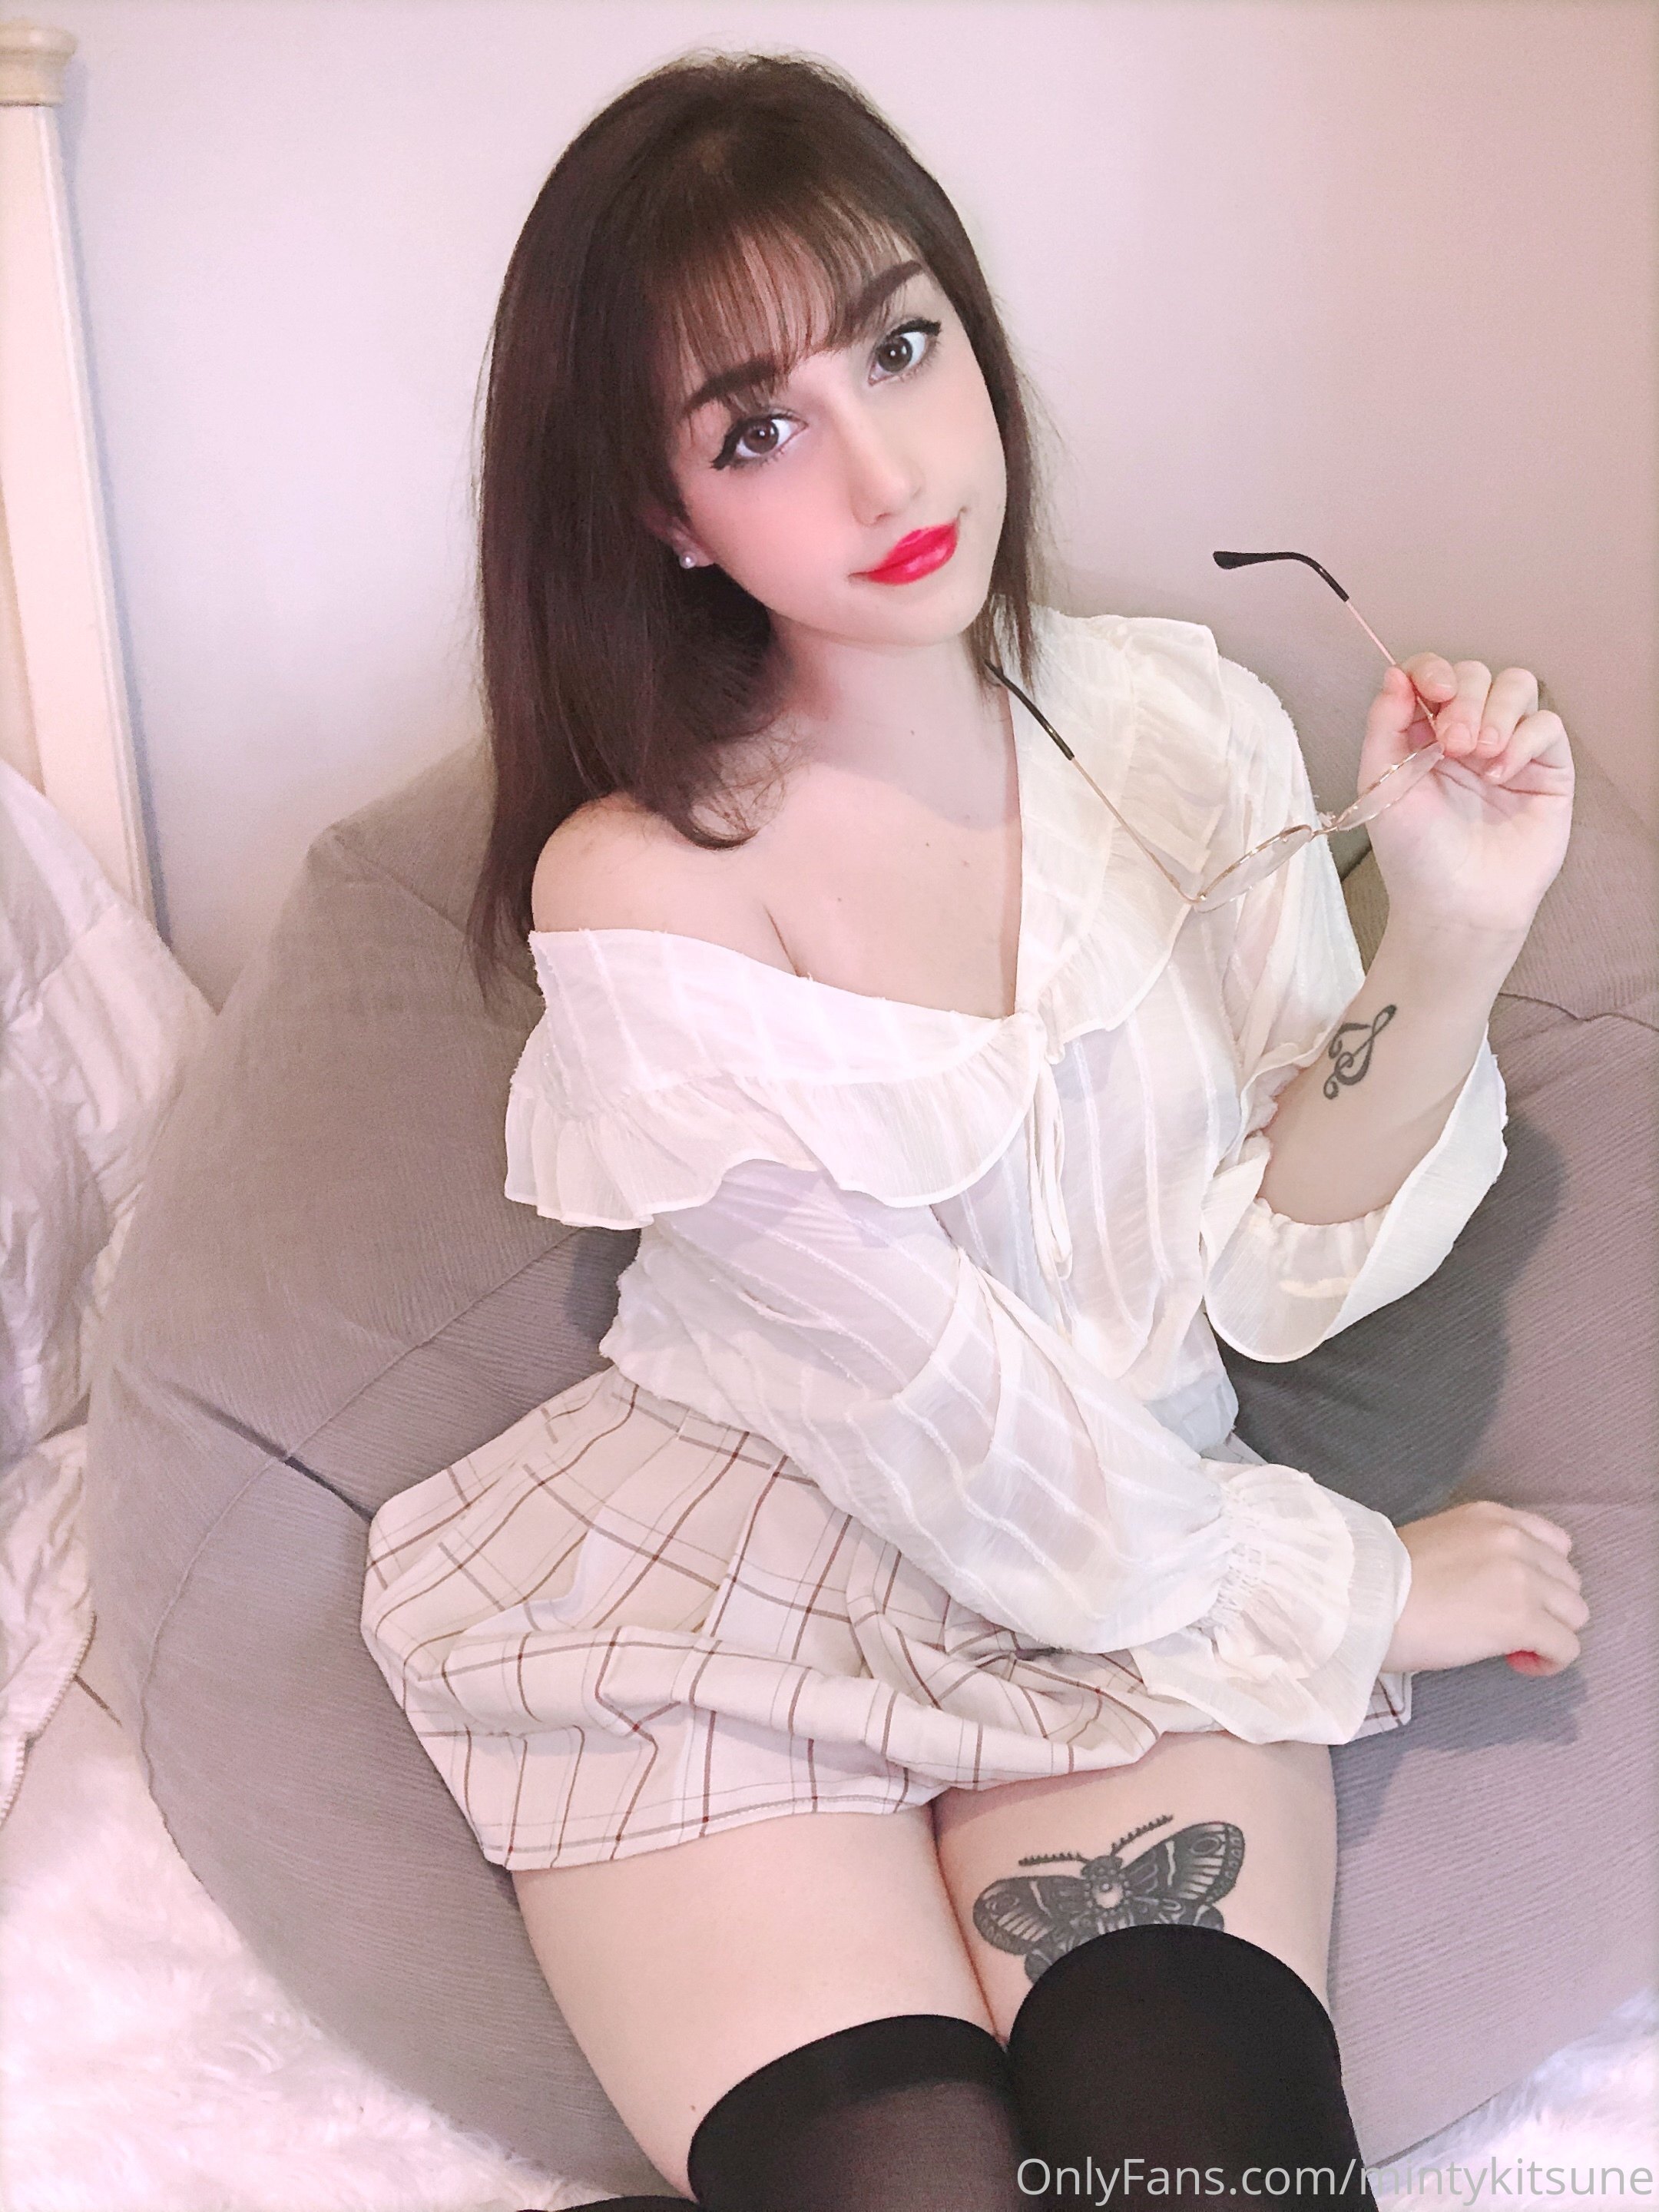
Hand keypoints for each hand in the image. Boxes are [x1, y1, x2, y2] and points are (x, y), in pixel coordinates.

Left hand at [1356, 654, 1574, 940]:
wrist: (1456, 905)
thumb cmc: (1414, 854)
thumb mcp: (1382, 785)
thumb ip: (1385, 725)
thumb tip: (1395, 673)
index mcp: (1423, 733)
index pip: (1432, 673)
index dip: (1433, 670)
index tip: (1432, 692)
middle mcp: (1467, 733)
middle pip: (1476, 674)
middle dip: (1464, 699)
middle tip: (1453, 746)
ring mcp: (1509, 748)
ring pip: (1517, 686)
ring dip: (1496, 710)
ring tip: (1478, 755)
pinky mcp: (1547, 769)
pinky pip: (1547, 725)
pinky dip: (1524, 739)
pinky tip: (1500, 774)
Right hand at [1381, 1499, 1586, 1675]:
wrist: (1365, 1602)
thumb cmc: (1385, 1581)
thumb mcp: (1438, 1541)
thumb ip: (1478, 1553)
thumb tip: (1495, 1590)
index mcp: (1491, 1517)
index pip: (1554, 1543)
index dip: (1542, 1577)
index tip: (1514, 1597)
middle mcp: (1514, 1540)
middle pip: (1569, 1581)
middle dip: (1547, 1607)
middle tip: (1509, 1627)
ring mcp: (1523, 1579)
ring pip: (1575, 1614)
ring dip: (1551, 1633)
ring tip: (1514, 1647)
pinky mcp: (1523, 1619)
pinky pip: (1567, 1648)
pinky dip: (1549, 1661)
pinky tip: (1519, 1663)